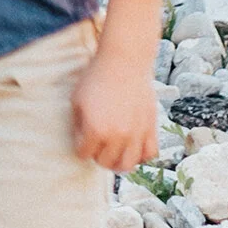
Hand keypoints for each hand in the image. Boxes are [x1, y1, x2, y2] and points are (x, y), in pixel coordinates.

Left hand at [72, 40, 159, 172]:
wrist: (124, 62)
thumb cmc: (96, 78)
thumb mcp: (77, 101)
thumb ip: (78, 125)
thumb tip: (83, 142)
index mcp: (95, 130)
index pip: (84, 154)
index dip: (80, 147)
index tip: (82, 138)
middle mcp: (117, 137)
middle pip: (106, 163)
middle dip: (98, 156)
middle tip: (97, 146)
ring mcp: (136, 134)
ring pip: (128, 165)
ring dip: (118, 162)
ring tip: (114, 153)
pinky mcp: (151, 128)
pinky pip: (149, 154)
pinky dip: (141, 155)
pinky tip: (132, 147)